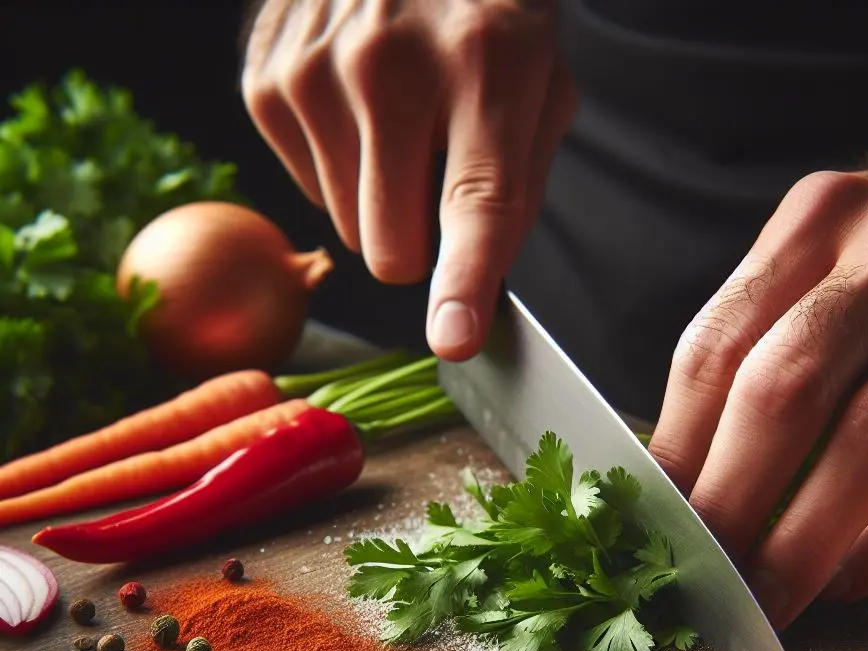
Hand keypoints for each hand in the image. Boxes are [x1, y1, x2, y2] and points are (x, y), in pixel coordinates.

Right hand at [242, 0, 575, 358]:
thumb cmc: (487, 16)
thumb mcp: (540, 88)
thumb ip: (516, 191)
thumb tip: (468, 297)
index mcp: (487, 68)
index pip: (476, 202)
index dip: (463, 283)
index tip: (455, 339)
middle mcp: (389, 67)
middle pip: (391, 249)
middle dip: (418, 243)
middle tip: (435, 179)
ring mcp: (315, 71)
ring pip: (348, 229)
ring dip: (377, 199)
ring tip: (398, 122)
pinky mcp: (266, 81)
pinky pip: (310, 191)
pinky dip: (337, 167)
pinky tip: (355, 109)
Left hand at [649, 165, 867, 627]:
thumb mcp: (821, 276)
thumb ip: (755, 355)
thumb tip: (679, 489)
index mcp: (815, 220)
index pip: (718, 348)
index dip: (678, 450)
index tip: (655, 526)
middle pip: (788, 387)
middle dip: (735, 500)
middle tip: (705, 580)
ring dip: (808, 534)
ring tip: (771, 596)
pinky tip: (850, 578)